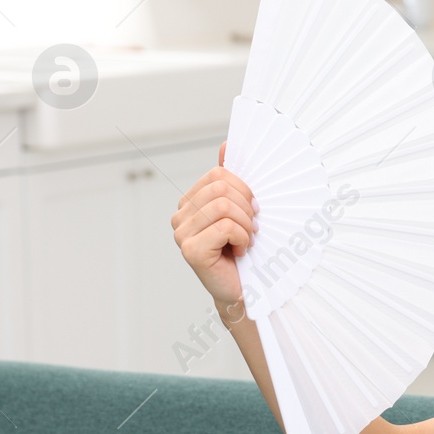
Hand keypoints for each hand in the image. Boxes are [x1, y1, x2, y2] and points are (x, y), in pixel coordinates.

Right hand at [172, 141, 259, 310]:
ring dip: (246, 225)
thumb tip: (227, 145)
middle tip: (252, 228)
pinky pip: (225, 227)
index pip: (219, 174)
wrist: (243, 288)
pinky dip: (242, 238)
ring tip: (246, 241)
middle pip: (222, 187)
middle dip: (247, 207)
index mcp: (191, 201)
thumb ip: (231, 180)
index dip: (244, 188)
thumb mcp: (241, 210)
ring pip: (224, 206)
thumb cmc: (243, 250)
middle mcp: (181, 215)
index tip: (253, 209)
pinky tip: (240, 252)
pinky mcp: (190, 250)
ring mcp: (182, 233)